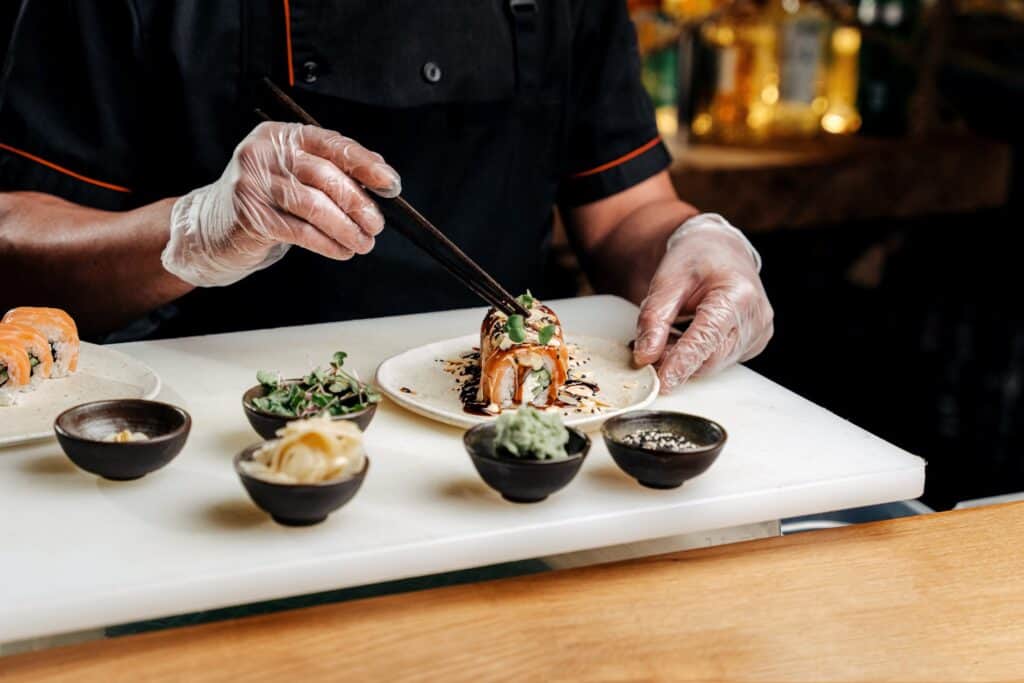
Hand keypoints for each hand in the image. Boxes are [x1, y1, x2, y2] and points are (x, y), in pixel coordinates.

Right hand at [162, 121, 400, 286]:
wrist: (211, 229)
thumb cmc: (264, 202)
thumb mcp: (295, 176)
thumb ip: (330, 171)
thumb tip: (379, 178)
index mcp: (282, 136)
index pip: (333, 144)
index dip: (366, 165)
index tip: (390, 184)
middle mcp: (264, 153)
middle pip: (326, 176)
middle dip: (359, 204)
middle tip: (376, 225)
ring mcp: (254, 183)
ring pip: (315, 206)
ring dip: (347, 229)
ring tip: (362, 243)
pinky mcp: (250, 215)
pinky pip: (300, 231)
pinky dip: (327, 244)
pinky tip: (341, 251)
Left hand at [632, 214, 772, 392]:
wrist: (722, 249)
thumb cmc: (696, 259)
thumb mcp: (667, 280)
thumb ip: (654, 319)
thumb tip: (645, 357)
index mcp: (738, 294)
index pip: (707, 337)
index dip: (682, 362)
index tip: (663, 382)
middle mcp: (756, 317)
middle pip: (711, 357)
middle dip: (677, 362)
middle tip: (648, 353)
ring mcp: (759, 333)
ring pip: (714, 363)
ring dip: (686, 360)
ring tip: (668, 335)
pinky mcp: (754, 343)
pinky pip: (720, 360)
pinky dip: (699, 356)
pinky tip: (687, 336)